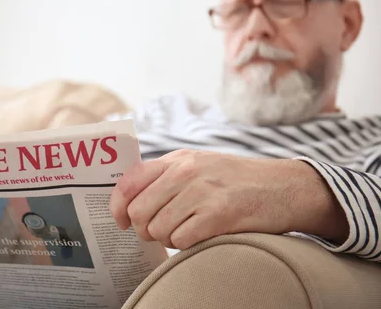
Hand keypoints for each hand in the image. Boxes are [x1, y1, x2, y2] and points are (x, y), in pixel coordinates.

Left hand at [109, 149, 347, 249]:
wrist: (284, 186)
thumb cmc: (236, 180)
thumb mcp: (198, 164)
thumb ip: (166, 176)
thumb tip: (131, 200)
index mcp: (177, 159)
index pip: (129, 181)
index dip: (118, 206)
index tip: (122, 221)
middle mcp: (186, 172)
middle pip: (139, 211)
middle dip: (144, 229)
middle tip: (160, 231)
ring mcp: (202, 192)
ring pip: (158, 229)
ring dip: (168, 239)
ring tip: (186, 231)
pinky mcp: (219, 214)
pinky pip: (181, 240)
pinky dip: (185, 245)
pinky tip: (199, 236)